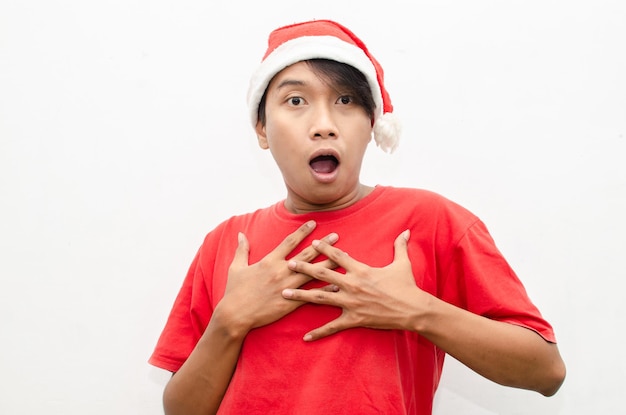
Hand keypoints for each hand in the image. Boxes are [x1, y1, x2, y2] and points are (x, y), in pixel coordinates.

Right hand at [216, 220, 338, 334]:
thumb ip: (241, 250)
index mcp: (269, 261)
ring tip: (343, 257)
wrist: (235, 315)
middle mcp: (281, 272)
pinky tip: (337, 285)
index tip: (313, 223)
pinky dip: (324, 290)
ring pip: (313, 273)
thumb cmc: (234, 291)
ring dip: (328, 264)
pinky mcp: (290, 302)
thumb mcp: (236, 267)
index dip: (302, 231)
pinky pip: (311, 294)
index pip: (289, 242)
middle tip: (336, 236)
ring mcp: (287, 287)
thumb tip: (240, 234)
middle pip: (307, 255)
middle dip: (323, 245)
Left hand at [283, 230, 426, 340]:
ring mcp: (351, 303)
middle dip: (304, 268)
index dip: (325, 248)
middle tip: (289, 263)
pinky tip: (305, 337)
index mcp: (361, 270)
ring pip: (320, 298)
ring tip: (284, 293)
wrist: (413, 310)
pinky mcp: (354, 319)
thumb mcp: (403, 263)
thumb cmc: (407, 286)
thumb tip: (406, 231)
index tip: (313, 242)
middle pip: (323, 274)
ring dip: (301, 296)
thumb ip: (400, 246)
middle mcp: (352, 285)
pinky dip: (319, 332)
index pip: (338, 257)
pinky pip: (333, 327)